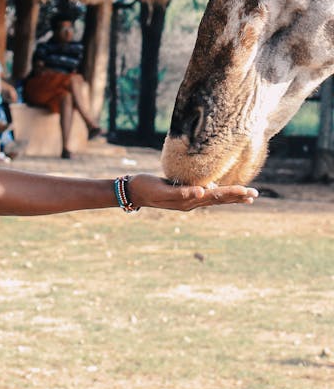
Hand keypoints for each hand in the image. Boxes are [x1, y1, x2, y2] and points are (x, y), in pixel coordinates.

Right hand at [127, 174, 257, 210]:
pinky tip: (219, 192)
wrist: (133, 190)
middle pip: (219, 198)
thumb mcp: (164, 190)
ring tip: (246, 195)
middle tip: (255, 193)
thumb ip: (182, 193)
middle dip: (237, 196)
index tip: (249, 192)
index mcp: (189, 200)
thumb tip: (202, 192)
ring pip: (213, 198)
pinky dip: (214, 194)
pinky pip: (202, 194)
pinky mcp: (181, 194)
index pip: (217, 196)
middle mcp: (191, 201)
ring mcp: (187, 199)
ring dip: (230, 196)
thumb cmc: (146, 187)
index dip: (234, 194)